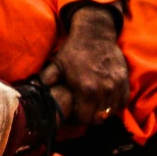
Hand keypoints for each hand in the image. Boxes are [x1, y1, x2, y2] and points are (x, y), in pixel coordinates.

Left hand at [39, 5, 127, 131]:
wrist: (95, 35)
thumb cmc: (73, 51)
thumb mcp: (56, 65)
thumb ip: (45, 80)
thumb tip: (31, 91)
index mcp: (86, 89)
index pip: (83, 119)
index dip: (76, 120)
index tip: (71, 116)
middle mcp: (104, 90)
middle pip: (98, 118)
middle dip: (88, 118)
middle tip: (81, 113)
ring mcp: (117, 87)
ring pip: (111, 112)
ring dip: (102, 113)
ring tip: (92, 107)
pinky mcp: (125, 82)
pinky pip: (122, 103)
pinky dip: (114, 105)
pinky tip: (104, 101)